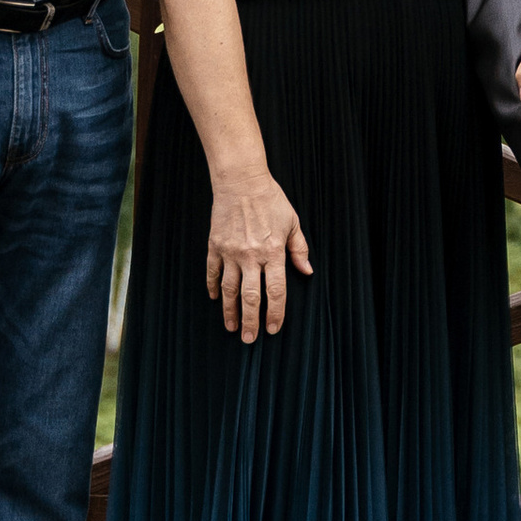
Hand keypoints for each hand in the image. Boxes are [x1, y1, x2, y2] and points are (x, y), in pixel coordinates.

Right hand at [205, 170, 311, 342]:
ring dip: (230, 311)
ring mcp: (230, 252)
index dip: (276, 313)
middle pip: (251, 297)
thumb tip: (307, 272)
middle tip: (250, 339)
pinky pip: (212, 272)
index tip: (273, 328)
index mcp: (273, 252)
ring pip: (229, 290)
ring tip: (233, 328)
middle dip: (251, 321)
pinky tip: (215, 299)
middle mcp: (251, 256)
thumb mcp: (292, 222)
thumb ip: (299, 249)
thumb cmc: (271, 200)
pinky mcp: (215, 246)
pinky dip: (212, 288)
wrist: (241, 181)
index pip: (276, 291)